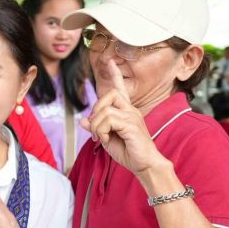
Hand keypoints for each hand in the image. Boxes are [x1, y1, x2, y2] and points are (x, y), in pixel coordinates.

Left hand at [80, 60, 169, 176]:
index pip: (120, 88)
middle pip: (109, 93)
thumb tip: (83, 120)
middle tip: (94, 129)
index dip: (115, 75)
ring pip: (105, 109)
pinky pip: (108, 120)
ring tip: (99, 138)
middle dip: (96, 109)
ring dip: (96, 125)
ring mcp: (132, 116)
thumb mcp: (107, 139)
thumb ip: (96, 128)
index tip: (110, 62)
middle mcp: (130, 110)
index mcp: (126, 111)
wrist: (145, 165)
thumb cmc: (130, 153)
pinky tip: (104, 140)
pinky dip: (101, 130)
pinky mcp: (131, 124)